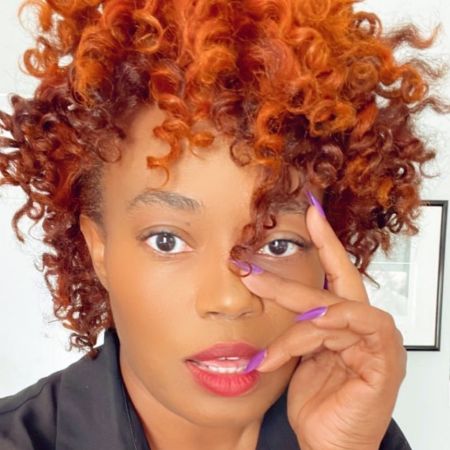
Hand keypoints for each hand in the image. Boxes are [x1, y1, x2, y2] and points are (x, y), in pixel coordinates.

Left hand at [240, 199, 406, 449]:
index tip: (309, 211)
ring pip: (328, 310)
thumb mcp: (299, 355)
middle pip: (329, 286)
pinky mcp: (383, 359)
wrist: (329, 445)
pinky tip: (288, 348)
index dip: (324, 241)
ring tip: (265, 348)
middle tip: (249, 269)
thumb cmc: (318, 403)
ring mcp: (378, 340)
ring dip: (291, 321)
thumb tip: (266, 295)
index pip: (336, 273)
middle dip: (287, 280)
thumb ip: (296, 325)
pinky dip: (313, 335)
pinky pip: (346, 331)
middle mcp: (364, 324)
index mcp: (346, 320)